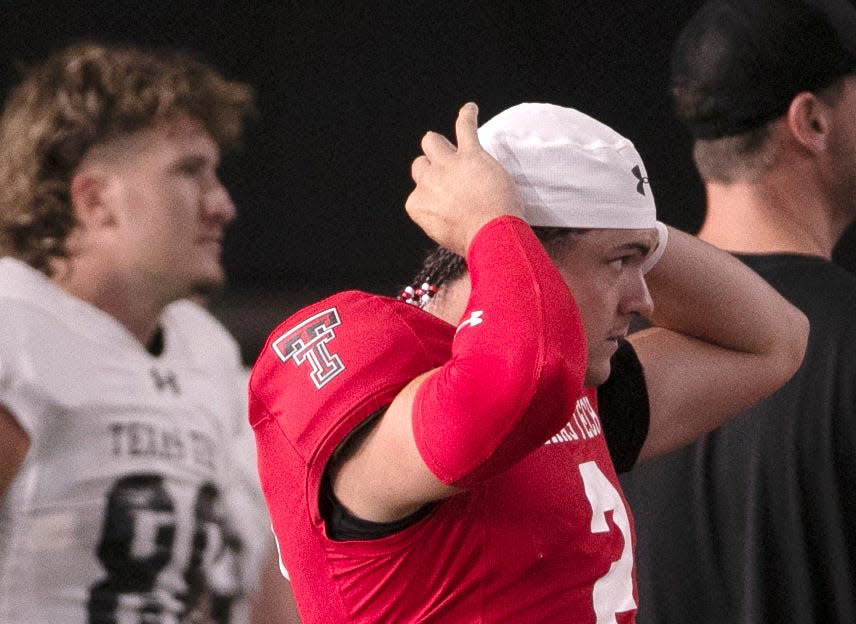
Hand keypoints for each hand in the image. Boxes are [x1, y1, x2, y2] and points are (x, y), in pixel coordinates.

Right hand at [405, 102, 523, 256]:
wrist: (492, 236)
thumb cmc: (475, 242)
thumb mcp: (445, 236)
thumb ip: (439, 218)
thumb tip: (446, 212)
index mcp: (417, 205)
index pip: (418, 192)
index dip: (432, 196)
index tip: (446, 203)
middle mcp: (427, 182)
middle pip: (420, 165)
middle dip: (432, 169)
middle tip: (448, 177)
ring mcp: (447, 165)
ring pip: (432, 142)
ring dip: (439, 144)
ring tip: (451, 146)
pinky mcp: (470, 155)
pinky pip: (465, 127)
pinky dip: (467, 116)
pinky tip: (470, 110)